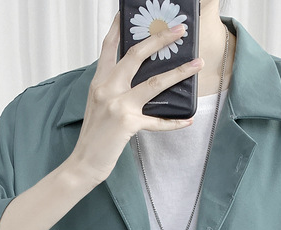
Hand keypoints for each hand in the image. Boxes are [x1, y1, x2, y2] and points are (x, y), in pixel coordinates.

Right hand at [66, 13, 203, 185]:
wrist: (83, 163)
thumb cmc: (93, 138)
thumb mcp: (98, 107)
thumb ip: (112, 91)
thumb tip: (136, 82)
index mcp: (99, 83)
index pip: (109, 49)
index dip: (119, 29)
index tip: (127, 15)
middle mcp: (107, 89)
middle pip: (136, 55)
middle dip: (160, 39)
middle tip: (179, 30)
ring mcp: (118, 105)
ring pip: (154, 82)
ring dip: (179, 72)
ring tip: (197, 63)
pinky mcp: (128, 123)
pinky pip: (157, 121)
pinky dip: (174, 122)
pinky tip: (188, 120)